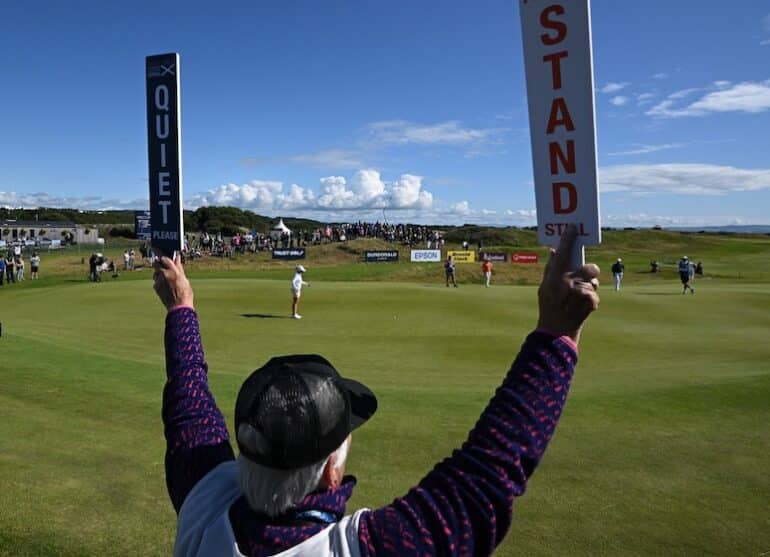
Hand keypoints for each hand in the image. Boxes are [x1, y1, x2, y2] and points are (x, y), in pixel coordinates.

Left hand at [153, 252, 193, 310]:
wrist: (179, 306)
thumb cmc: (185, 293)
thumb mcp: (184, 279)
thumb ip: (179, 267)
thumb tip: (177, 258)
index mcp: (174, 271)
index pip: (164, 258)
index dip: (162, 256)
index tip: (160, 253)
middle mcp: (164, 274)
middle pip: (156, 263)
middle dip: (158, 262)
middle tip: (161, 263)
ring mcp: (159, 281)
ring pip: (155, 272)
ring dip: (158, 272)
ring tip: (167, 278)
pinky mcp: (156, 287)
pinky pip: (156, 280)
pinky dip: (159, 281)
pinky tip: (166, 286)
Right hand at [536, 225, 599, 343]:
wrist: (556, 332)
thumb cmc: (548, 308)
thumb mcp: (543, 288)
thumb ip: (550, 269)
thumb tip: (555, 251)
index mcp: (555, 277)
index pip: (563, 252)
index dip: (568, 238)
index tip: (573, 227)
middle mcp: (567, 282)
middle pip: (590, 268)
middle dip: (590, 272)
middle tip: (585, 277)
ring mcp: (579, 293)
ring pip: (594, 283)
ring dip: (589, 288)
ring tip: (578, 298)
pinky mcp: (590, 303)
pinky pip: (596, 295)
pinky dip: (591, 301)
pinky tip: (582, 308)